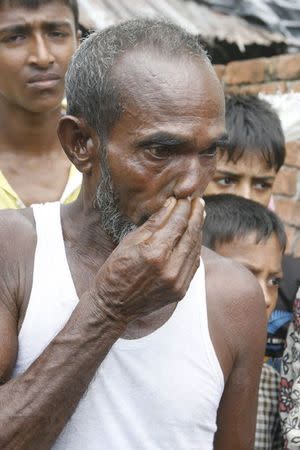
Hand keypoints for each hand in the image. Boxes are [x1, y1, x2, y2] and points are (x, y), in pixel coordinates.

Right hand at [91, 197, 204, 324]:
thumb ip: (153, 224)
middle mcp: (170, 268)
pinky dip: (195, 248)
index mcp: (155, 253)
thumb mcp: (129, 242)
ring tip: (198, 216)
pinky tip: (194, 237)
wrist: (113, 306)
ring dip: (198, 230)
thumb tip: (171, 204)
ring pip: (195, 249)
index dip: (183, 208)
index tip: (185, 197)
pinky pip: (194, 264)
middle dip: (195, 215)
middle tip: (198, 202)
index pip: (177, 223)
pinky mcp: (181, 290)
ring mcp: (178, 282)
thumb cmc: (115, 271)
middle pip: (191, 235)